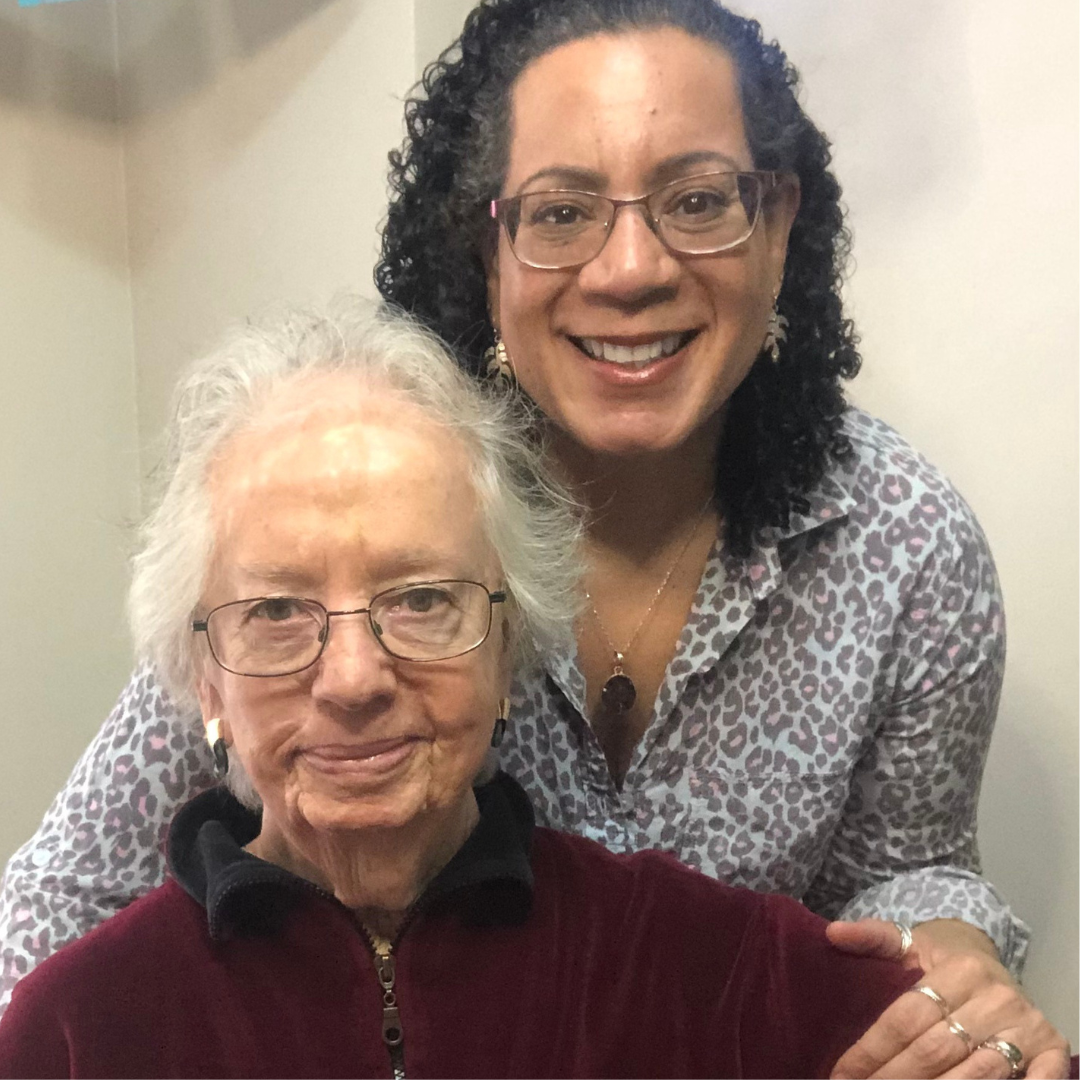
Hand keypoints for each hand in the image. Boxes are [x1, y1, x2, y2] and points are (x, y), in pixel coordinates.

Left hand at [826, 918, 1069, 1078]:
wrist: (992, 961)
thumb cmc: (941, 959)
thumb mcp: (909, 942)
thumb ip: (873, 939)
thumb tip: (833, 933)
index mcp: (959, 970)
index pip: (905, 1019)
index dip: (871, 1052)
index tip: (842, 1075)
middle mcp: (996, 999)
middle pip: (935, 1052)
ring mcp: (1028, 1028)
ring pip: (975, 1076)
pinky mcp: (1053, 1051)